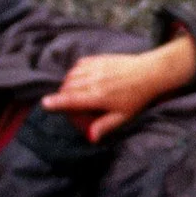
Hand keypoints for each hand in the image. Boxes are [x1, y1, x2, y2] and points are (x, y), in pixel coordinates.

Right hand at [41, 36, 195, 141]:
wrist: (150, 72)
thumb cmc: (137, 97)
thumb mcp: (124, 116)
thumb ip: (105, 125)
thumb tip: (90, 137)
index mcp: (99, 96)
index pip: (73, 100)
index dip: (57, 102)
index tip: (44, 104)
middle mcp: (95, 80)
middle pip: (68, 87)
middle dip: (62, 95)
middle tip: (66, 104)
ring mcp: (97, 68)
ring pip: (72, 75)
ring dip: (67, 83)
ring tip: (72, 92)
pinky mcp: (100, 59)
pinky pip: (80, 64)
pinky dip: (75, 71)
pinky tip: (80, 78)